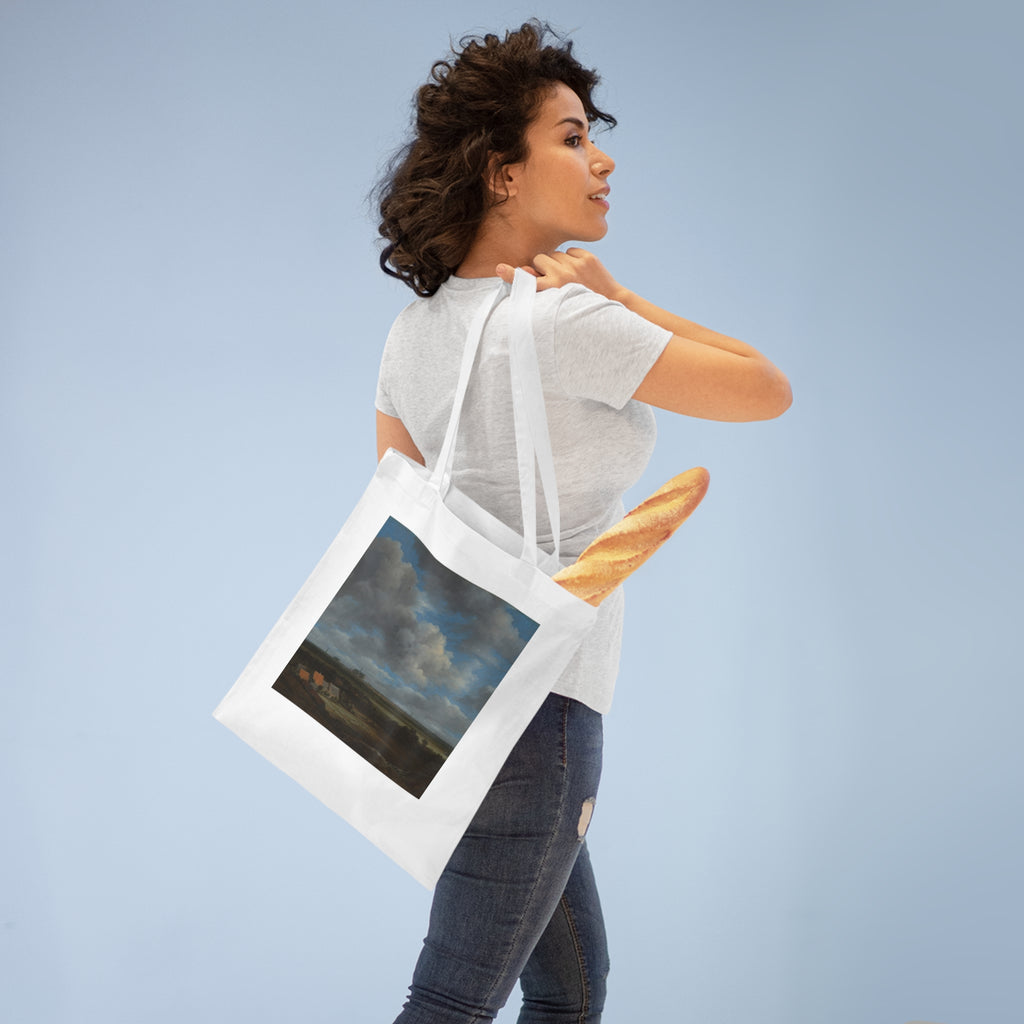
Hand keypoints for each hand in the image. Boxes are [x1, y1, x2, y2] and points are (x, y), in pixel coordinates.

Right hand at [496, 248, 627, 302]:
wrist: (610, 300)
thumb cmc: (579, 303)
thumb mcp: (558, 300)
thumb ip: (540, 285)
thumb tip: (523, 271)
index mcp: (553, 290)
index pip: (528, 281)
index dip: (512, 275)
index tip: (499, 269)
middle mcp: (563, 277)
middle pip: (539, 259)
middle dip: (543, 266)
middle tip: (554, 279)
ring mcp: (576, 266)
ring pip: (554, 254)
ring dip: (557, 262)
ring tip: (568, 276)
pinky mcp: (587, 257)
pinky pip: (569, 250)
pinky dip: (572, 258)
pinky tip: (579, 270)